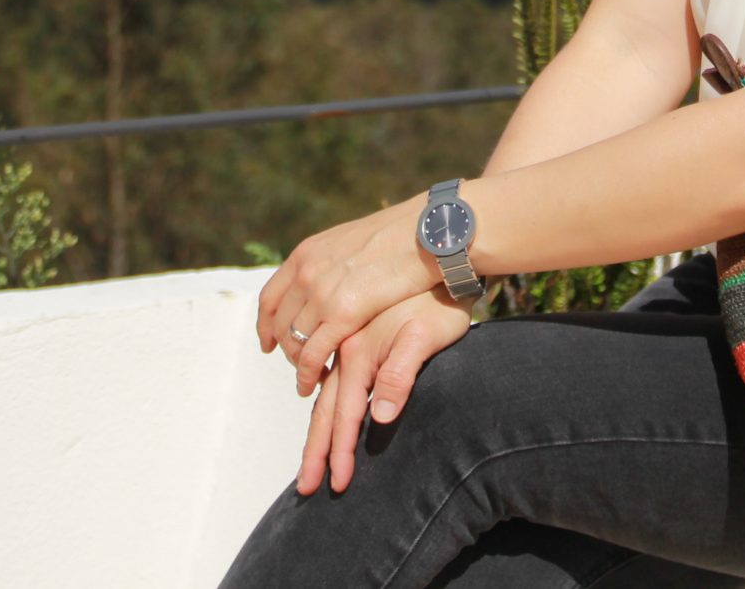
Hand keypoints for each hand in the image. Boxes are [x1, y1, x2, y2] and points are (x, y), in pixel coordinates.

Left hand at [255, 199, 432, 395]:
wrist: (424, 234)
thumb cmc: (398, 237)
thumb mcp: (350, 242)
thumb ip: (330, 262)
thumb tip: (326, 275)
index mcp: (305, 254)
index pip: (270, 298)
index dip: (265, 325)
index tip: (268, 343)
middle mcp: (306, 273)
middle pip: (280, 324)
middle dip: (285, 349)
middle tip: (297, 366)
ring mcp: (322, 293)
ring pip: (294, 341)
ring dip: (298, 366)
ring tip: (308, 381)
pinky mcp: (343, 314)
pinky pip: (313, 353)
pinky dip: (309, 372)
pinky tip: (319, 380)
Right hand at [297, 289, 471, 495]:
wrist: (437, 256)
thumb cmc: (439, 302)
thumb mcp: (427, 337)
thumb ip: (401, 373)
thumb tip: (380, 416)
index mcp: (359, 353)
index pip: (345, 415)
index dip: (340, 451)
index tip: (337, 484)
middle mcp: (345, 348)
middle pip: (323, 409)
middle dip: (315, 451)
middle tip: (305, 488)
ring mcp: (346, 340)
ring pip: (319, 391)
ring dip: (313, 429)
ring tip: (308, 460)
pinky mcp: (353, 332)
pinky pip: (324, 369)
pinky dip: (316, 394)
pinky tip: (318, 407)